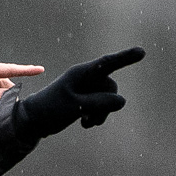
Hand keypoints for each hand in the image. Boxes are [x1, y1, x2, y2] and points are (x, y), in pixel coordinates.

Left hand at [15, 47, 142, 137]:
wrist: (33, 122)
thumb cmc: (50, 110)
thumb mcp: (75, 106)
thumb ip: (99, 103)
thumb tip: (122, 101)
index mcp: (81, 73)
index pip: (107, 64)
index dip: (125, 58)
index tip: (141, 52)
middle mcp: (85, 77)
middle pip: (110, 87)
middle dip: (106, 104)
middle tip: (91, 119)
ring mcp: (86, 88)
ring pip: (108, 98)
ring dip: (101, 112)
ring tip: (87, 122)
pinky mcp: (86, 98)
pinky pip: (101, 105)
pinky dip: (97, 115)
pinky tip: (86, 123)